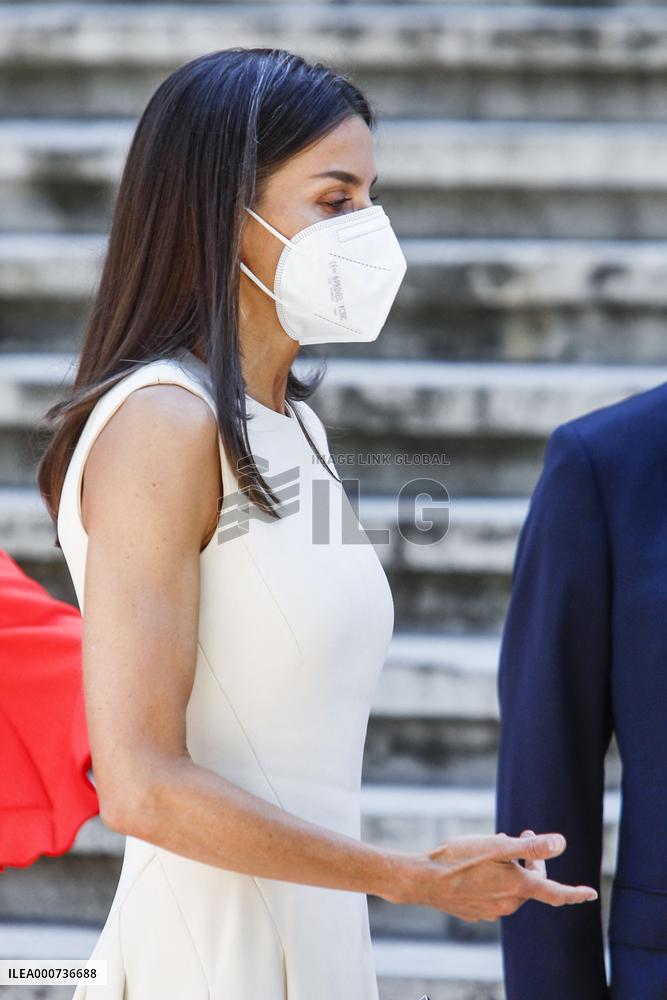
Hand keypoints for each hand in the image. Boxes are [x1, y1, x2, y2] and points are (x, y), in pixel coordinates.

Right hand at [389, 829, 597, 921]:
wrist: (424, 880)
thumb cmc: (459, 859)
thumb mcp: (496, 846)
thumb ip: (530, 846)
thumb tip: (561, 843)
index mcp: (518, 887)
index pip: (555, 893)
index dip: (575, 893)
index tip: (591, 893)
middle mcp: (509, 903)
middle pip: (530, 881)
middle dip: (529, 859)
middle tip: (520, 834)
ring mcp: (492, 911)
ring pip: (510, 886)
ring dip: (509, 867)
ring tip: (492, 846)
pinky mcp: (476, 912)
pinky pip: (493, 894)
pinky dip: (493, 878)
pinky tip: (476, 864)